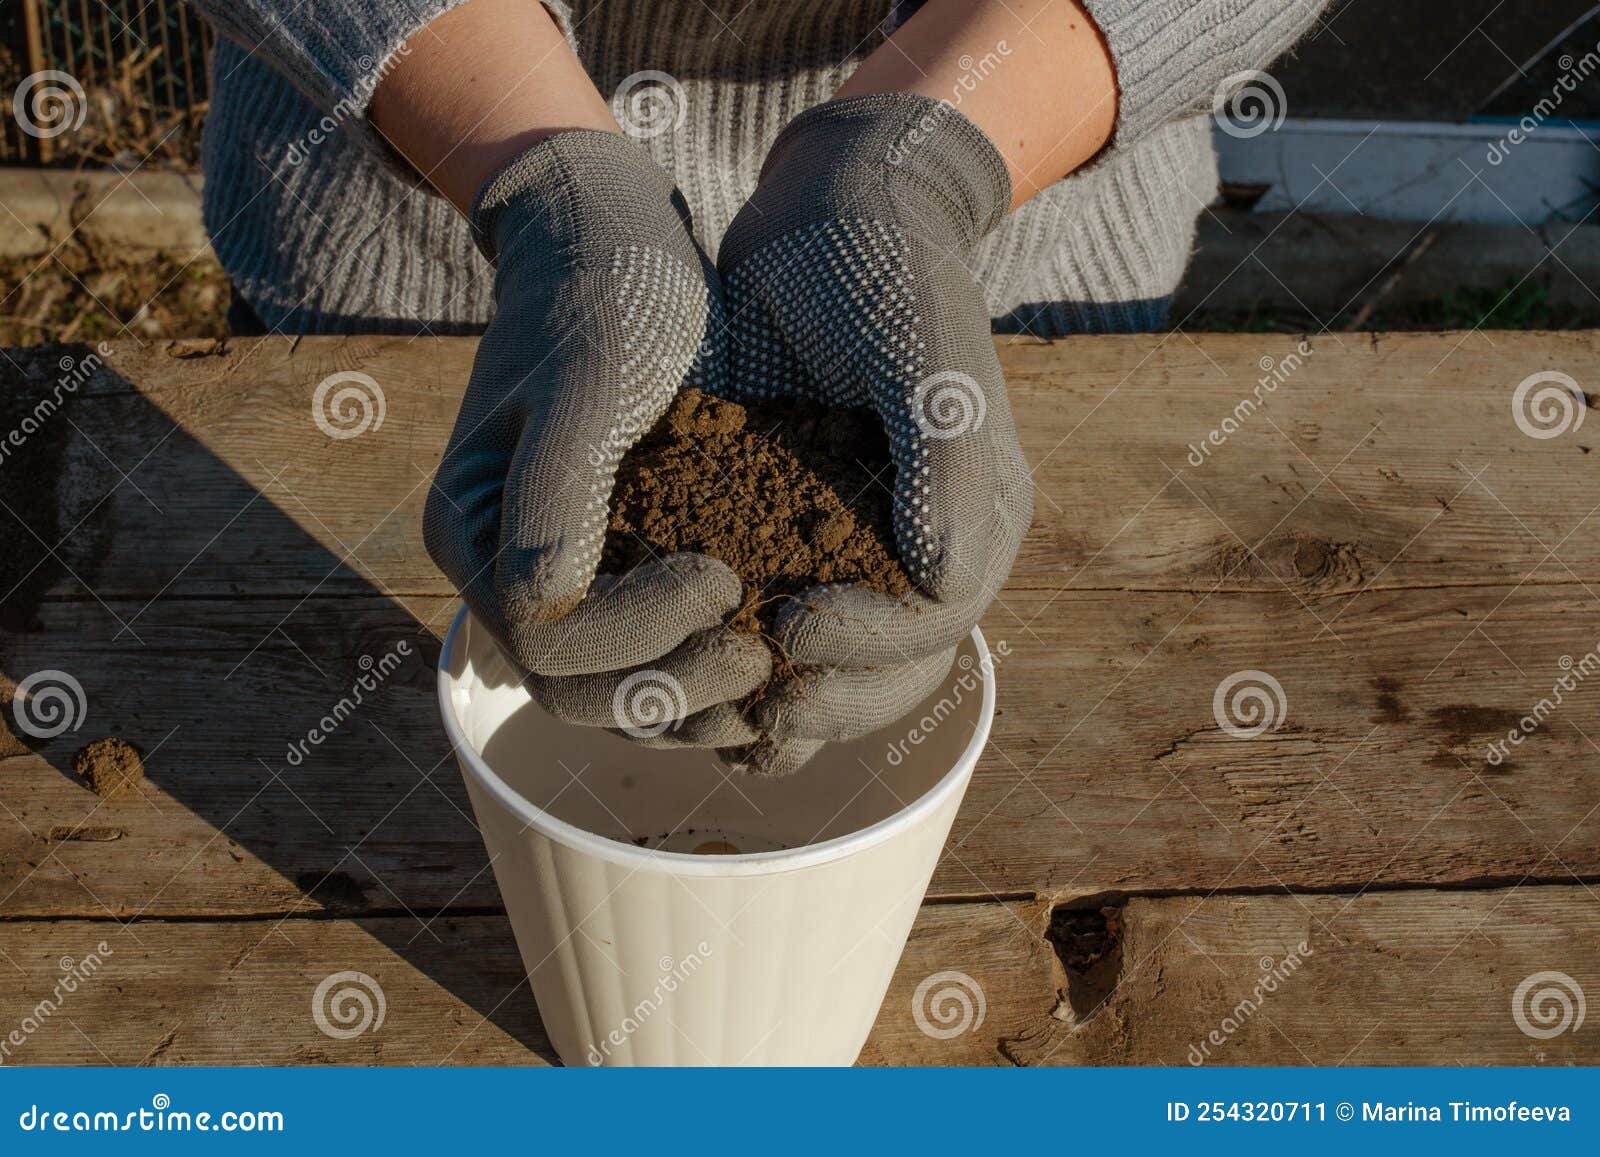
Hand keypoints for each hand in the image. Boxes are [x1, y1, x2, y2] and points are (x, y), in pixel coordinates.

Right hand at [424, 132, 770, 731]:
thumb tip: (545, 607)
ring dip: (697, 705)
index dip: (637, 637)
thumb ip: (557, 492)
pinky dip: (708, 678)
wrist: (613, 242)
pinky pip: (652, 661)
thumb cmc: (606, 296)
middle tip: (762, 654)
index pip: (549, 644)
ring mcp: (561, 579)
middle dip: (674, 687)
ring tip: (776, 669)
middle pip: (579, 693)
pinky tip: (777, 662)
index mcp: (476, 531)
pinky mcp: (613, 574)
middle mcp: (506, 573)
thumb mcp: (590, 380)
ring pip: (618, 695)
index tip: (724, 578)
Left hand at [713, 94, 1033, 773]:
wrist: (826, 216)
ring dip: (786, 709)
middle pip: (894, 669)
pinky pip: (788, 635)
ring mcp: (865, 551)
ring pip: (842, 671)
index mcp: (976, 514)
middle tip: (753, 700)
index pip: (937, 622)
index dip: (870, 645)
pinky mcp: (803, 540)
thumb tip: (944, 585)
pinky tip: (699, 701)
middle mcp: (929, 547)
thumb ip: (941, 458)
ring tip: (718, 726)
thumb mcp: (919, 348)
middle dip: (828, 696)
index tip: (793, 628)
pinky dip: (750, 679)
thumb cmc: (880, 268)